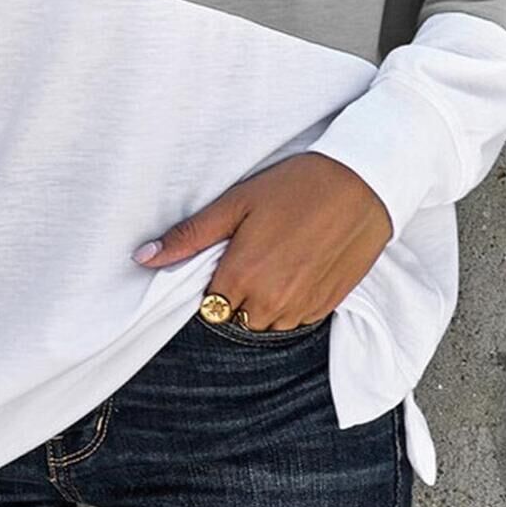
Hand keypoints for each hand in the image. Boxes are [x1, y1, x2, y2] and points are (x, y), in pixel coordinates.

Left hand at [131, 154, 393, 329]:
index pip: (208, 306)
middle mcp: (272, 303)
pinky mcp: (328, 306)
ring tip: (279, 257)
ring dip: (265, 302)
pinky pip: (298, 320)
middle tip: (253, 253)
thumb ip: (189, 237)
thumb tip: (141, 259)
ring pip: (267, 323)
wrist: (364, 183)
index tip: (226, 258)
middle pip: (237, 319)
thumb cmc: (296, 186)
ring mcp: (303, 308)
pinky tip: (301, 266)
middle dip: (237, 294)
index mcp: (242, 276)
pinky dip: (293, 301)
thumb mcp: (236, 202)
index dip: (214, 283)